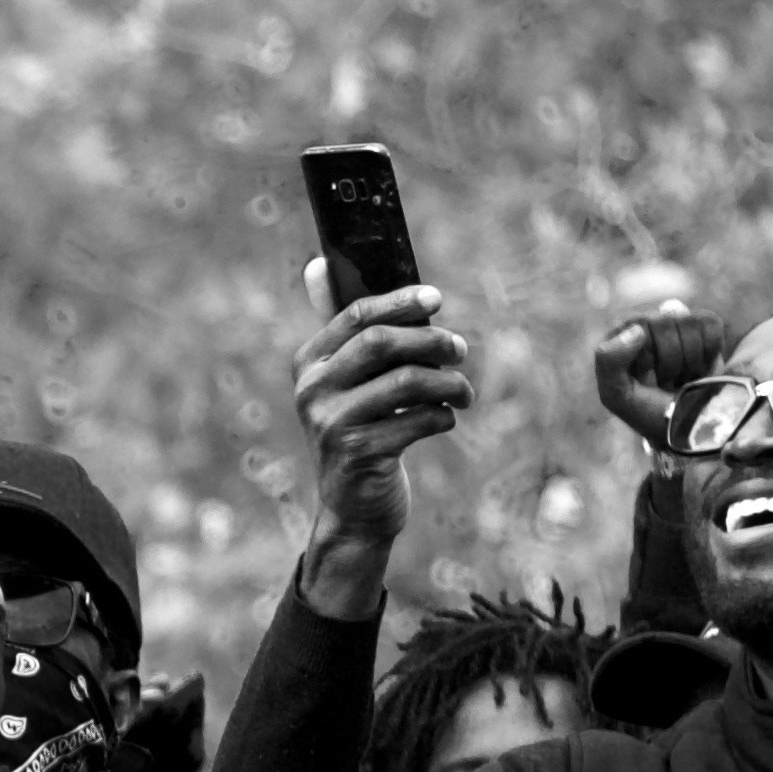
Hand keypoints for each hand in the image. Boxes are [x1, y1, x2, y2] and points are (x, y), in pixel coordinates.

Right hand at [294, 275, 473, 552]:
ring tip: (463, 392)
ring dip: (448, 382)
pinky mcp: (357, 455)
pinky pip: (417, 421)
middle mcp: (312, 390)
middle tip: (461, 350)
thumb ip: (341, 329)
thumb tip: (316, 263)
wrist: (353, 508)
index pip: (354, 314)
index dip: (399, 301)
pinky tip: (444, 420)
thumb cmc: (360, 432)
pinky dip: (442, 417)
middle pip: (380, 342)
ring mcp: (331, 424)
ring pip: (405, 381)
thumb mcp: (345, 381)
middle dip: (431, 340)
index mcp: (308, 363)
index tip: (436, 298)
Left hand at [590, 297, 720, 455]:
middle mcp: (649, 322)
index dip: (647, 357)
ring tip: (681, 377)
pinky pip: (712, 326)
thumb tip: (637, 330)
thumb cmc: (648, 412)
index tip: (646, 380)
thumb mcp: (617, 395)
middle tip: (666, 382)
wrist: (686, 428)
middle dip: (670, 360)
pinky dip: (710, 353)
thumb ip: (609, 361)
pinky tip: (698, 369)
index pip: (639, 325)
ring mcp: (679, 323)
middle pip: (665, 322)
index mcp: (622, 333)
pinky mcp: (708, 328)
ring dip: (690, 360)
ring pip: (690, 324)